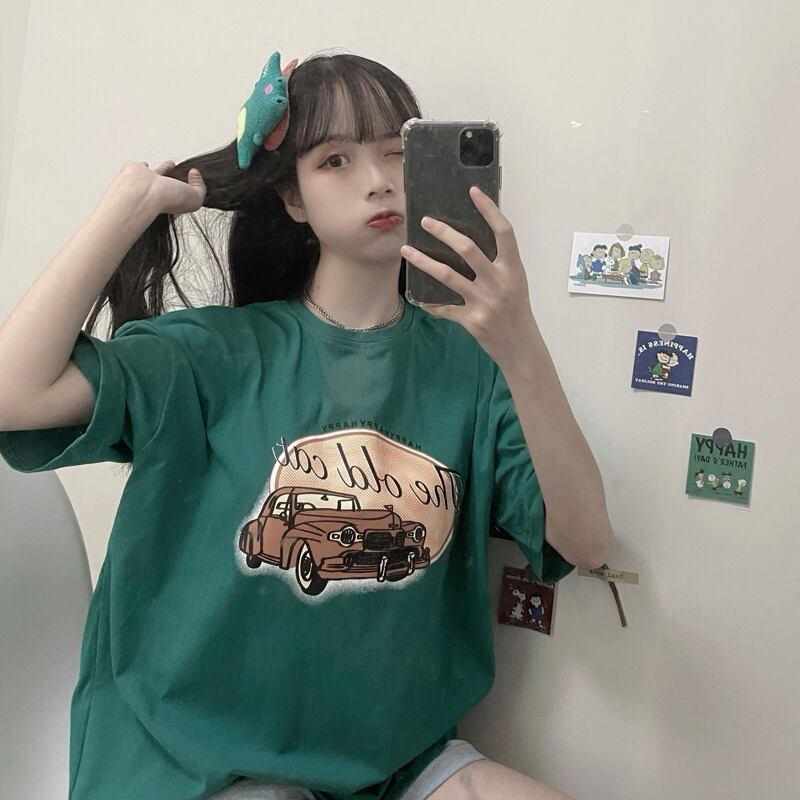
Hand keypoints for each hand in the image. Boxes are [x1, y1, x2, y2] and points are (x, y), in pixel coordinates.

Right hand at [117, 159, 206, 216]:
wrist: (145, 192)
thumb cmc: (168, 199)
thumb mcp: (196, 198)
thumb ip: (200, 188)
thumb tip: (194, 174)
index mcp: (174, 201)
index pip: (184, 195)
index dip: (191, 188)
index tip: (196, 180)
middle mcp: (160, 193)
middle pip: (171, 185)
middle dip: (179, 179)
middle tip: (185, 172)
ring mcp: (147, 183)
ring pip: (158, 175)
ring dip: (165, 169)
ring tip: (171, 163)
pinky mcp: (135, 172)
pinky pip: (140, 167)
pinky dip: (142, 166)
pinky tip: (145, 164)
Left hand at [400, 186, 535, 366]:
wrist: (520, 345)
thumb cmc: (516, 309)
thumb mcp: (514, 282)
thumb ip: (497, 263)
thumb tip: (466, 241)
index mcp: (512, 269)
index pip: (504, 232)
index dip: (489, 210)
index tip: (473, 192)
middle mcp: (499, 282)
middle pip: (468, 249)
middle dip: (444, 233)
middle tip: (426, 222)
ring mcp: (484, 302)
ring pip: (447, 275)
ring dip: (423, 262)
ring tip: (406, 250)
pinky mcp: (471, 320)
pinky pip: (444, 308)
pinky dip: (430, 303)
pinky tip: (419, 298)